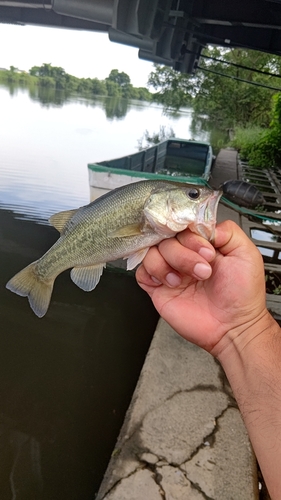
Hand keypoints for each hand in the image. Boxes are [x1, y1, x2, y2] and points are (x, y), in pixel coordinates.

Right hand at [136, 220, 267, 354]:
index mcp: (202, 244)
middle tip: (203, 270)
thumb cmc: (242, 295)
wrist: (233, 327)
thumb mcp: (246, 254)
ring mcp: (170, 271)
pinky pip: (141, 271)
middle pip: (166, 236)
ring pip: (152, 251)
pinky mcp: (159, 288)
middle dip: (184, 253)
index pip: (184, 225)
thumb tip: (202, 225)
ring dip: (170, 262)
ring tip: (187, 279)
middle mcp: (184, 255)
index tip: (207, 252)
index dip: (191, 235)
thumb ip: (227, 231)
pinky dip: (152, 273)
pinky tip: (171, 283)